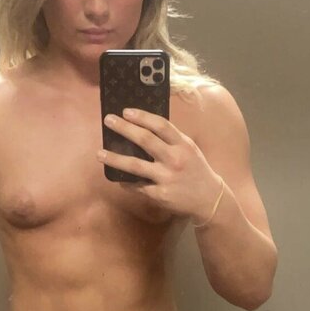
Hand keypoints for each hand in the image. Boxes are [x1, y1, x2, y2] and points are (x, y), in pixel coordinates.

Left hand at [97, 108, 223, 221]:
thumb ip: (170, 139)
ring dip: (115, 158)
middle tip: (108, 121)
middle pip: (145, 140)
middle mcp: (175, 159)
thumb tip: (143, 127)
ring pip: (136, 165)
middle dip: (124, 129)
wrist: (209, 199)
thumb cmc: (195, 170)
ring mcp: (167, 178)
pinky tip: (116, 177)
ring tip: (100, 153)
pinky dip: (126, 182)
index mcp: (183, 145)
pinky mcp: (160, 194)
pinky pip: (138, 186)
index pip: (161, 125)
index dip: (142, 117)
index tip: (126, 111)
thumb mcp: (189, 149)